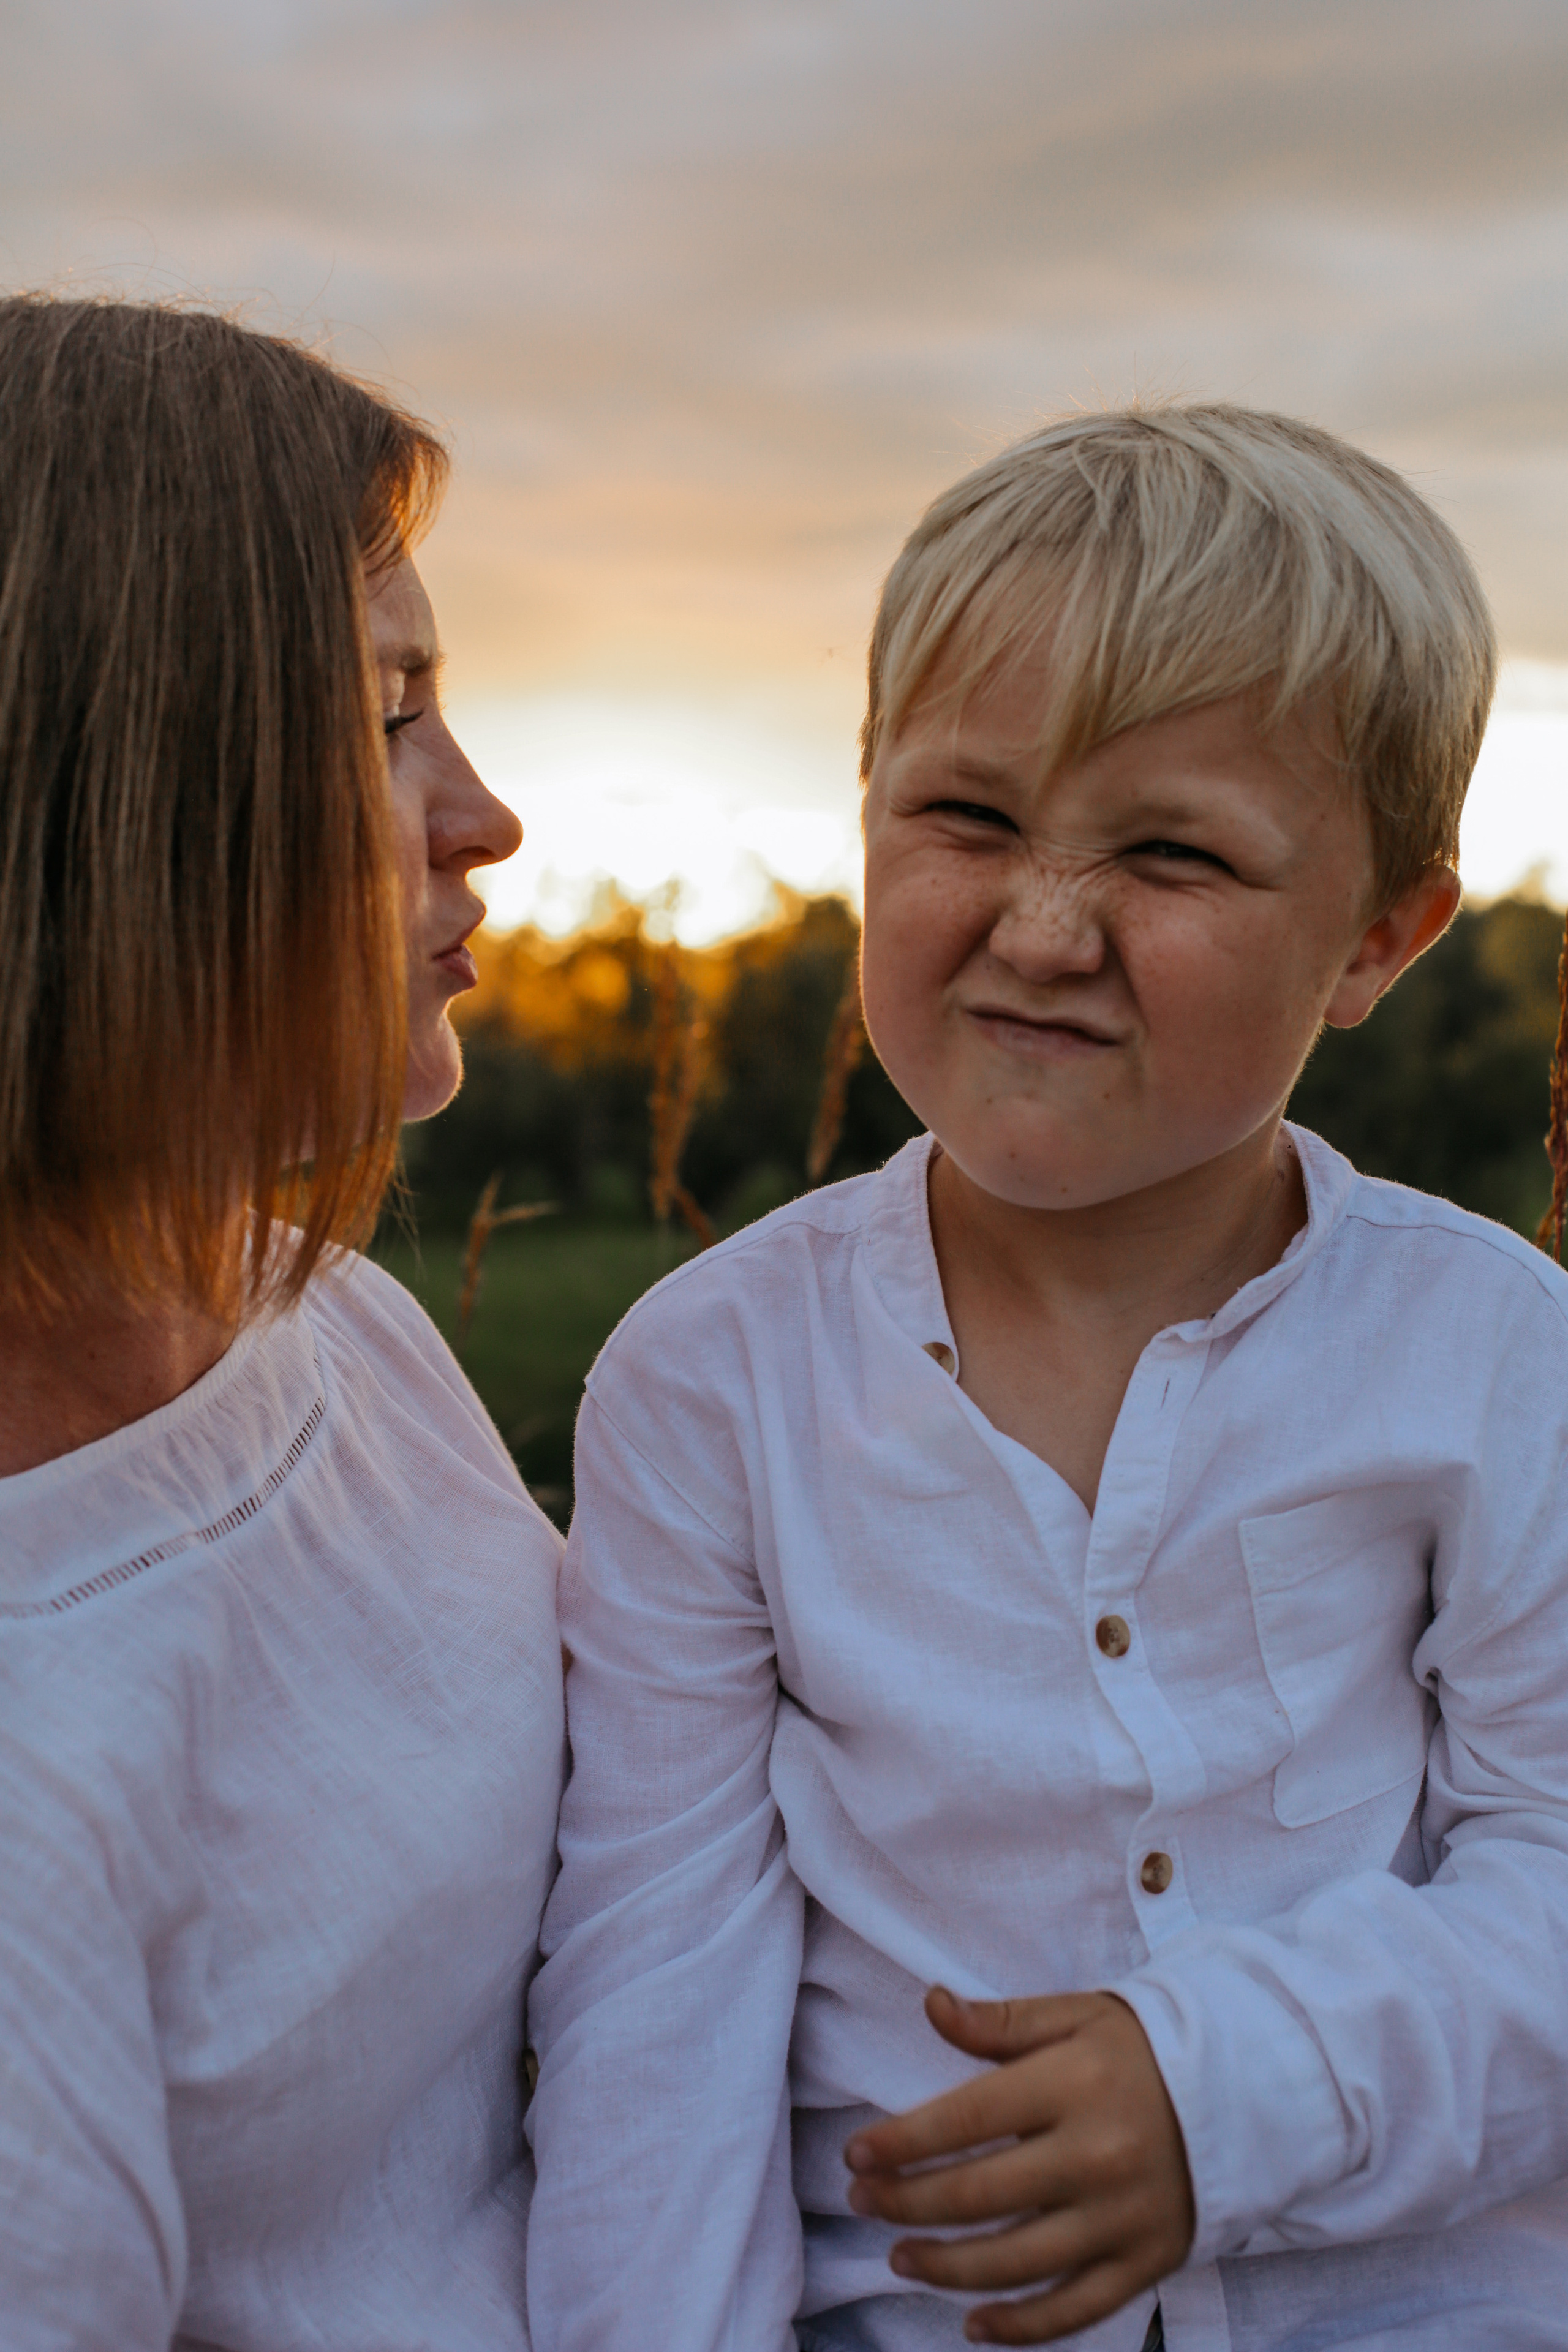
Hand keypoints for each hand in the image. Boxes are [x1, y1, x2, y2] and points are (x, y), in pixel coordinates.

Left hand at [843, 1986, 1194, 2345]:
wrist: (1244, 2093)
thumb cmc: (1144, 2048)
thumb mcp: (1076, 2015)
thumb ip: (1000, 2021)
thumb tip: (931, 2005)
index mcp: (1073, 2084)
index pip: (967, 2119)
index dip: (903, 2141)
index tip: (857, 2154)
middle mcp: (1096, 2156)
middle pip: (980, 2194)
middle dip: (908, 2204)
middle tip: (863, 2203)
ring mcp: (1123, 2217)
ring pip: (1017, 2261)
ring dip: (947, 2268)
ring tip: (902, 2258)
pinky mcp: (1147, 2262)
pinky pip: (1075, 2308)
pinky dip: (1021, 2327)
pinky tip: (974, 2324)